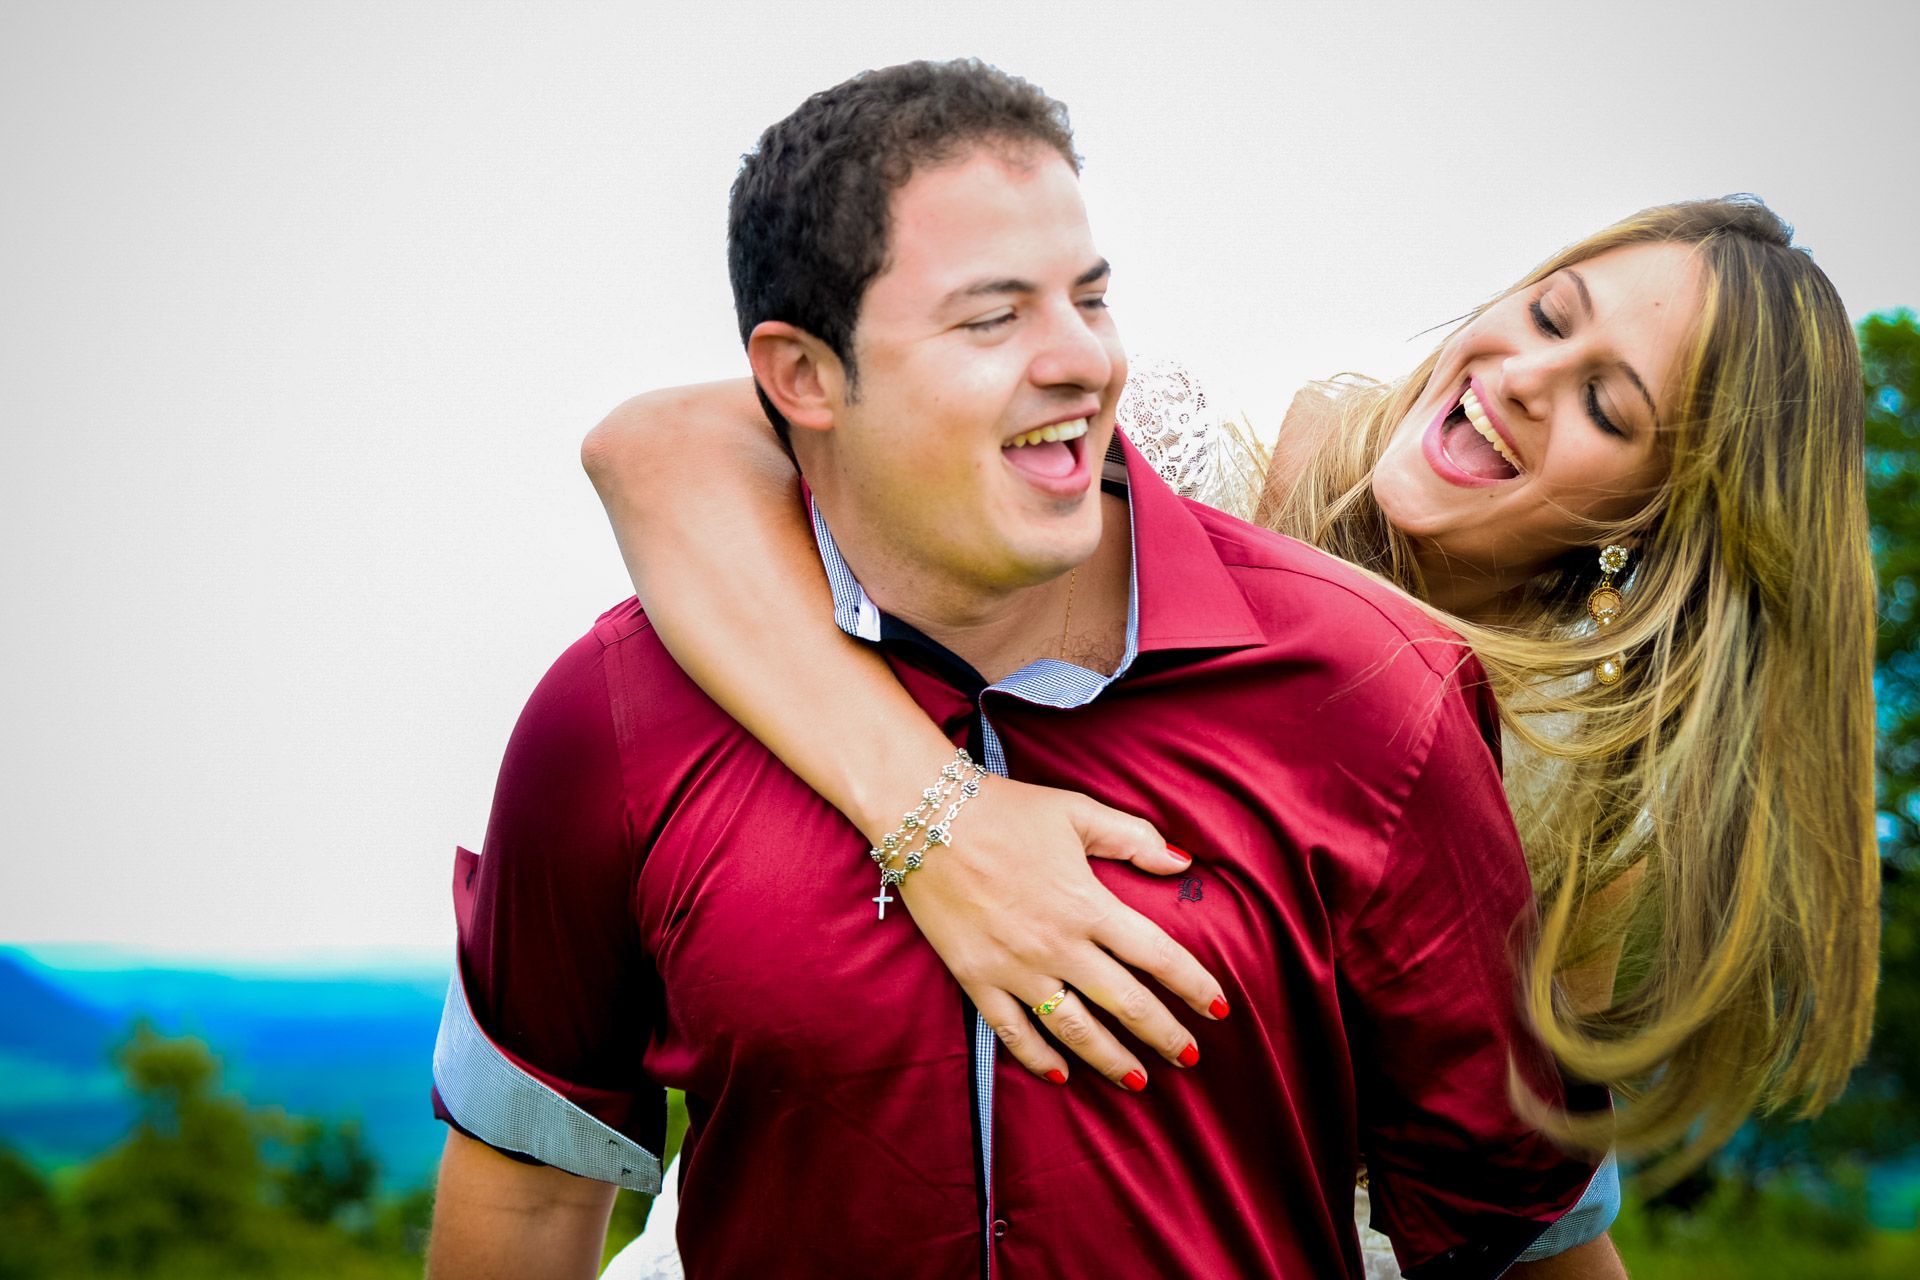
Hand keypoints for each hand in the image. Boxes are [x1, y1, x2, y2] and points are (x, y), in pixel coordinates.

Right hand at [897, 775, 1225, 1089]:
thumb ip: (1134, 838)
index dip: (1193, 985)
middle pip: (1125, 1003)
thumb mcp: (1078, 811)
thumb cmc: (1007, 809)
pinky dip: (1038, 1057)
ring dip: (1112, 1059)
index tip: (1219, 1009)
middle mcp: (1058, 945)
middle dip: (1164, 1034)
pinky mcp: (977, 979)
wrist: (927, 818)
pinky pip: (1013, 1031)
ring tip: (1139, 1081)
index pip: (1157, 955)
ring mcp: (1015, 968)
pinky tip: (1061, 1074)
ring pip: (1075, 1029)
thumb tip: (1183, 863)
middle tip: (1189, 1057)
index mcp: (1089, 904)